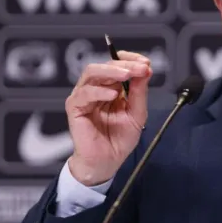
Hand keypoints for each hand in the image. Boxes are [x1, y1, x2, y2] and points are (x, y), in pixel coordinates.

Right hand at [65, 51, 152, 185]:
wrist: (107, 162)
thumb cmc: (119, 140)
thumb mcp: (137, 113)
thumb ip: (140, 92)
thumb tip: (146, 70)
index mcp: (111, 87)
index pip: (117, 65)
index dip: (130, 60)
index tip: (145, 63)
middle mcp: (96, 88)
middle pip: (105, 65)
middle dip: (125, 64)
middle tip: (140, 67)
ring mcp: (84, 96)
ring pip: (92, 72)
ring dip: (111, 71)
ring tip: (127, 75)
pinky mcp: (75, 107)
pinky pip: (85, 93)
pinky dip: (99, 91)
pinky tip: (112, 95)